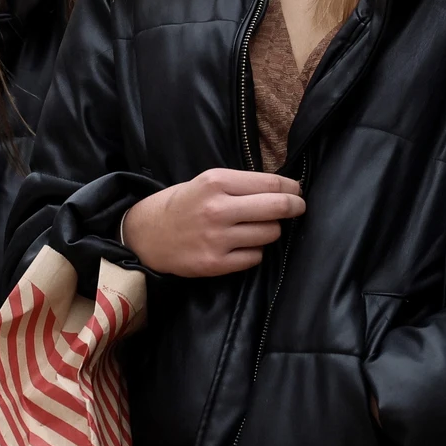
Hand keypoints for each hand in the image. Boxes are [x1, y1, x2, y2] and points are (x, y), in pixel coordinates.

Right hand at [121, 168, 303, 276]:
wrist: (146, 234)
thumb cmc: (181, 204)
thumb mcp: (206, 182)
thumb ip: (239, 185)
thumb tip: (282, 189)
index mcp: (216, 182)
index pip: (270, 184)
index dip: (291, 188)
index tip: (297, 191)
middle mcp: (218, 209)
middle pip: (277, 207)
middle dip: (295, 207)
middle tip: (298, 207)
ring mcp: (217, 238)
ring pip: (270, 234)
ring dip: (271, 230)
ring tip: (259, 227)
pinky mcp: (215, 263)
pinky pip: (255, 257)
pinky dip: (255, 251)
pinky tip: (243, 245)